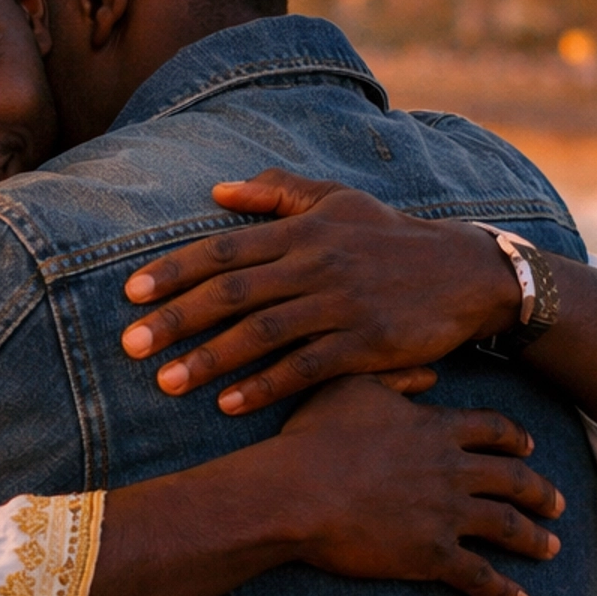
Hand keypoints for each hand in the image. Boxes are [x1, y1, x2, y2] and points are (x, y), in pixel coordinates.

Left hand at [122, 171, 518, 413]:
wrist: (466, 273)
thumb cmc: (392, 237)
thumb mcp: (338, 200)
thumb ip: (276, 191)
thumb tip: (217, 190)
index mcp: (302, 230)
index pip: (224, 248)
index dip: (175, 270)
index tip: (132, 293)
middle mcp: (315, 264)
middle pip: (232, 291)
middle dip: (177, 318)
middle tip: (130, 344)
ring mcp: (341, 304)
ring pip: (262, 333)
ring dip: (210, 359)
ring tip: (168, 382)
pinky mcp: (366, 343)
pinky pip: (305, 368)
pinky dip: (266, 386)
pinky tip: (230, 405)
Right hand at [273, 374, 563, 595]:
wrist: (295, 492)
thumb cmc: (315, 436)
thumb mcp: (355, 387)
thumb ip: (398, 376)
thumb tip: (432, 372)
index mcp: (437, 428)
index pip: (495, 430)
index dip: (516, 439)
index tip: (529, 449)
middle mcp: (452, 470)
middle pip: (514, 480)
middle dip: (541, 492)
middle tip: (558, 504)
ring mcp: (446, 514)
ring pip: (507, 527)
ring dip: (534, 539)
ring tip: (552, 549)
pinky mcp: (431, 555)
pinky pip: (479, 576)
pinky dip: (503, 591)